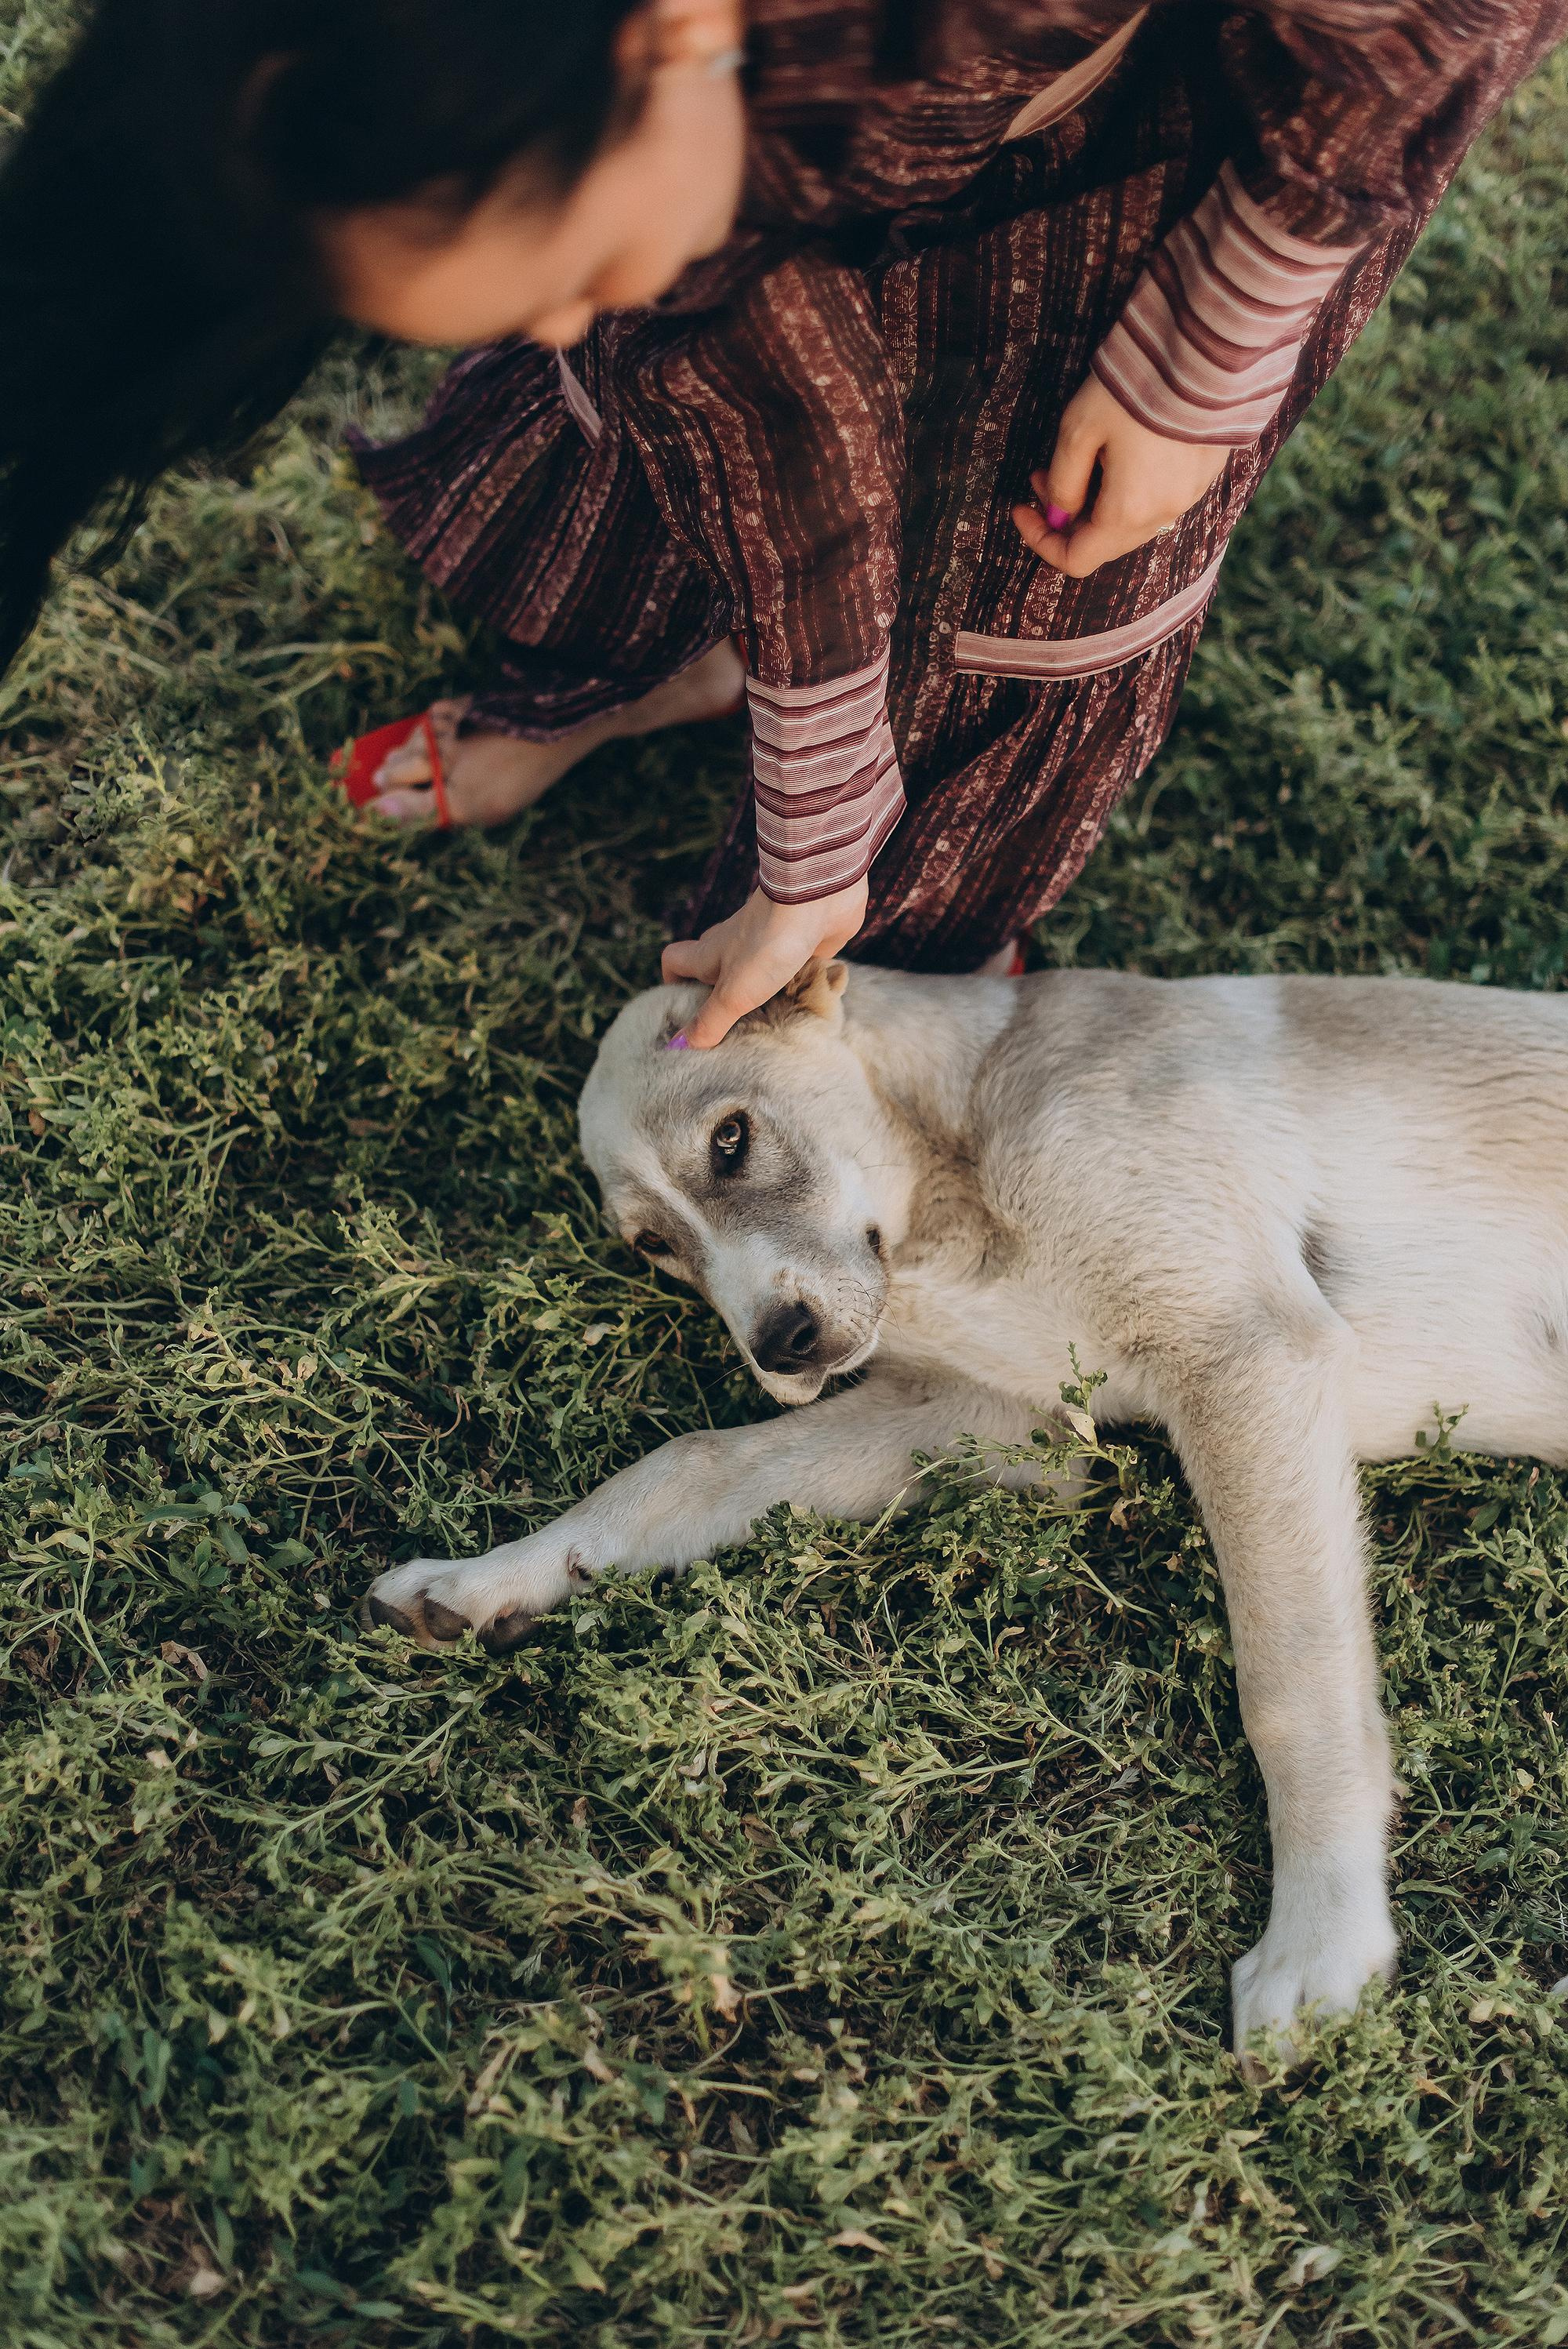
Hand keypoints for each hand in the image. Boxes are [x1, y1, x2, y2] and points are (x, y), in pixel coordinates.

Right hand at [662, 879, 867, 1048]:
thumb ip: (710, 1021)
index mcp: (711, 952)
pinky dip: (801, 986)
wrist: (817, 896)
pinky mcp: (805, 943)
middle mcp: (737, 945)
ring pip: (758, 971)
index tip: (684, 1010)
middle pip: (716, 968)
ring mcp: (771, 942)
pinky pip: (796, 969)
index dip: (672, 983)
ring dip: (763, 995)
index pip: (675, 961)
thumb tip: (680, 1046)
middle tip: (732, 1030)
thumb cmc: (768, 942)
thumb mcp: (734, 992)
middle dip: (720, 996)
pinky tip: (810, 1007)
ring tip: (772, 1027)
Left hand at [1013, 376, 1228, 577]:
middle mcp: (1164, 514)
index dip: (1041, 541)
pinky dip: (1131, 488)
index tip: (1020, 508)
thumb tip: (1058, 511)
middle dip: (1067, 517)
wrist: (1204, 348)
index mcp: (1128, 511)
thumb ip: (1062, 481)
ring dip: (1097, 501)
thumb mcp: (1078, 429)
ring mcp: (1189, 495)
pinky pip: (1159, 498)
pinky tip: (1121, 450)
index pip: (1076, 559)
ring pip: (1132, 521)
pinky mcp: (1205, 472)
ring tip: (1082, 457)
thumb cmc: (1137, 386)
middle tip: (1041, 477)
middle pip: (1104, 543)